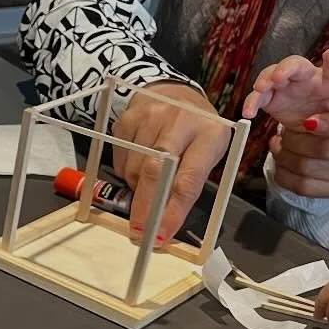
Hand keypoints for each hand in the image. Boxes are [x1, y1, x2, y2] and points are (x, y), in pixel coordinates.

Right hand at [112, 82, 231, 244]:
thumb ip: (191, 183)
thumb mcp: (208, 152)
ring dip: (138, 189)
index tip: (162, 236)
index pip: (188, 179)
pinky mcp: (125, 120)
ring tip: (150, 183)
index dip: (173, 211)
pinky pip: (120, 161)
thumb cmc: (197, 131)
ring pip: (133, 170)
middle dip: (146, 208)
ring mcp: (148, 117)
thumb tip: (165, 223)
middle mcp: (178, 121)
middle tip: (141, 233)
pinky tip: (139, 162)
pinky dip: (127, 173)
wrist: (173, 92)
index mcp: (209, 133)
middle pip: (154, 173)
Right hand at [242, 48, 328, 122]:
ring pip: (272, 76)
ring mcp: (288, 87)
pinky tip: (248, 114)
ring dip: (265, 80)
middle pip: (295, 65)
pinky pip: (259, 98)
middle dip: (286, 68)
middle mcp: (308, 79)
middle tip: (279, 77)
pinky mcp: (272, 100)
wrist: (323, 129)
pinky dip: (251, 103)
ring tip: (261, 90)